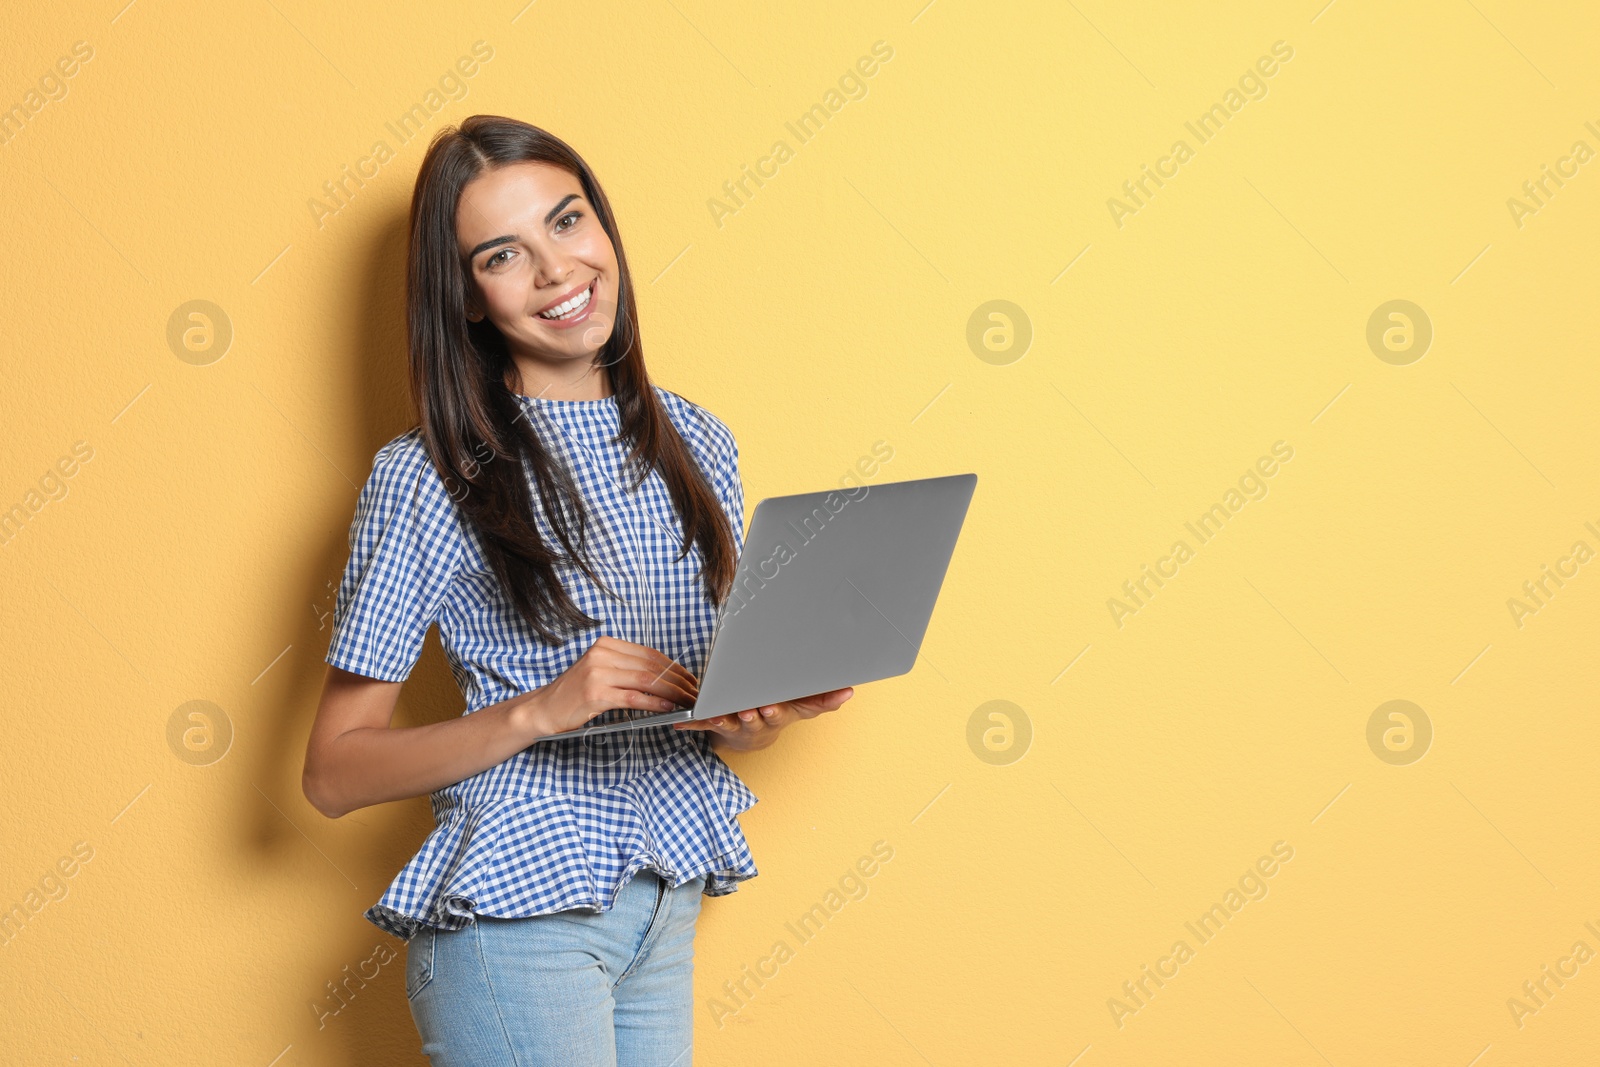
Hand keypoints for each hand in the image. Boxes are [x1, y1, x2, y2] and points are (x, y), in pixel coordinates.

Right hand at [517, 636, 698, 738]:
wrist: (544, 709)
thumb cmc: (576, 693)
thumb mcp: (602, 671)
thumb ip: (628, 669)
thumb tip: (667, 677)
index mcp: (607, 645)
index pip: (651, 654)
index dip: (676, 667)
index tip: (691, 679)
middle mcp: (602, 654)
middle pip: (652, 666)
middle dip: (679, 681)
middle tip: (696, 693)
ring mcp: (598, 672)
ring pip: (646, 680)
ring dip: (672, 692)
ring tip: (688, 702)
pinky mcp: (595, 692)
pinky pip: (633, 697)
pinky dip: (654, 703)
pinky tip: (668, 708)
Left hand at [673, 687, 853, 751]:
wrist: (751, 734)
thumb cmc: (778, 711)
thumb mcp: (802, 706)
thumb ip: (824, 699)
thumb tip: (850, 691)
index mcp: (778, 715)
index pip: (780, 714)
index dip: (774, 712)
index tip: (769, 708)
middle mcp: (757, 723)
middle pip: (754, 720)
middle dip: (750, 716)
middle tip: (747, 710)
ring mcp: (736, 725)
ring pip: (728, 723)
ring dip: (720, 719)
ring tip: (712, 714)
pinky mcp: (716, 724)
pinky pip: (703, 724)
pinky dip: (692, 723)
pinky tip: (680, 723)